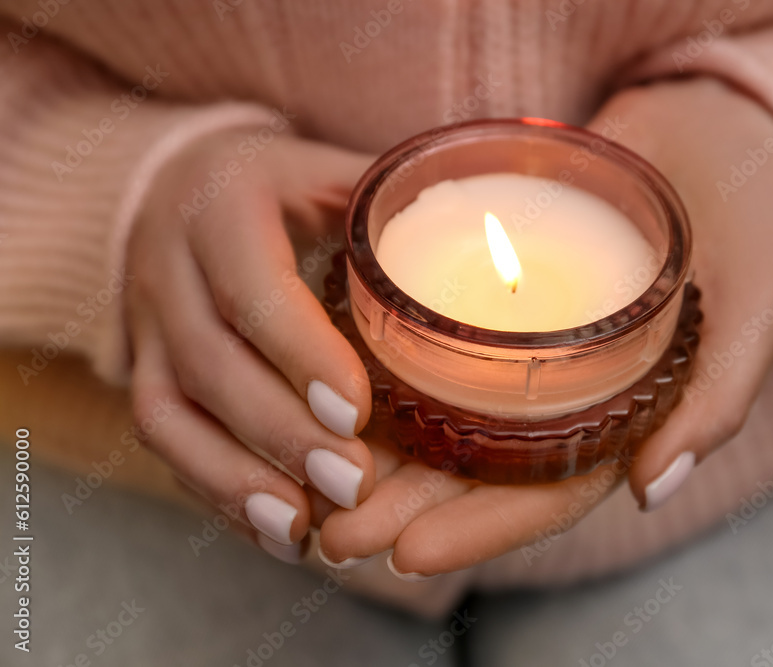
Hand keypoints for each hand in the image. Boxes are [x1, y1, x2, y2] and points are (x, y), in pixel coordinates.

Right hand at [126, 129, 377, 559]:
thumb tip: (496, 237)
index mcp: (223, 204)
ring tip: (302, 528)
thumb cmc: (288, 187)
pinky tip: (275, 530)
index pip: (254, 287)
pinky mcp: (141, 368)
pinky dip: (216, 492)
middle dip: (281, 432)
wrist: (188, 187)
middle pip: (210, 361)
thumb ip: (393, 208)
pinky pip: (164, 440)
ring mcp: (146, 323)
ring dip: (235, 478)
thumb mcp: (335, 175)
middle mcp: (169, 264)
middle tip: (352, 483)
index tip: (357, 411)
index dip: (300, 352)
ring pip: (169, 412)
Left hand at [315, 78, 772, 578]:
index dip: (481, 528)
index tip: (407, 554)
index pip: (549, 491)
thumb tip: (654, 490)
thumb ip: (715, 398)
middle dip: (407, 506)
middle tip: (333, 535)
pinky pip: (436, 336)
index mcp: (625, 414)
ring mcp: (528, 341)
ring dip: (382, 451)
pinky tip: (331, 388)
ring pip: (446, 410)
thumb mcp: (755, 307)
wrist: (723, 126)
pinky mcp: (496, 287)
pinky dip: (388, 366)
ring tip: (313, 480)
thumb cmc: (756, 220)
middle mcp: (567, 388)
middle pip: (480, 466)